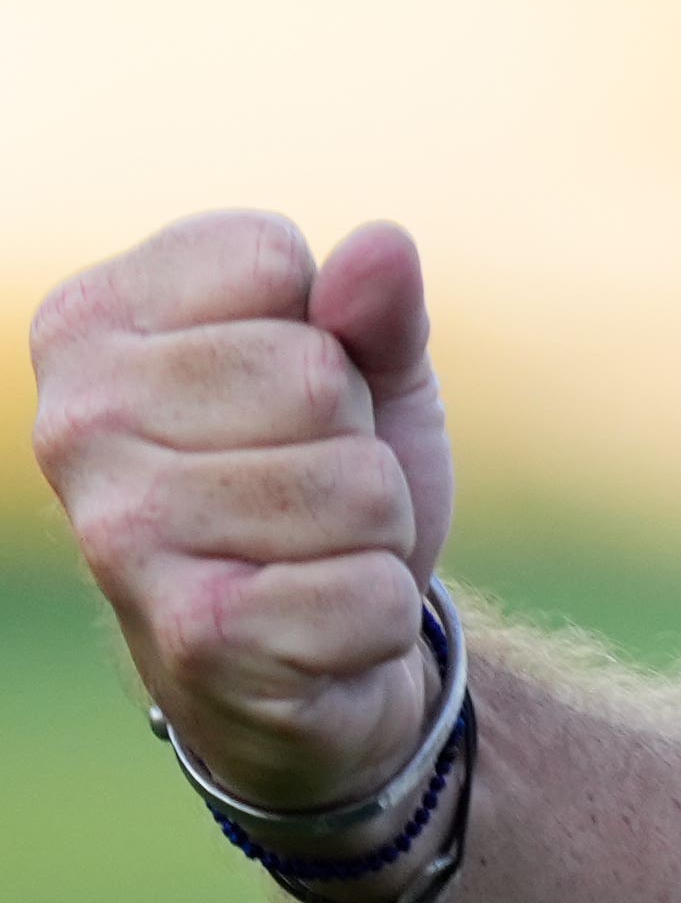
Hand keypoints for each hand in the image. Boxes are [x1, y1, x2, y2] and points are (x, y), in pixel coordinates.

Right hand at [29, 212, 452, 810]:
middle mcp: (76, 423)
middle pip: (314, 375)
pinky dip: (378, 610)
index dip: (330, 327)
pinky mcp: (189, 633)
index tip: (288, 391)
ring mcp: (121, 532)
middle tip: (310, 485)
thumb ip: (377, 306)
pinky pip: (369, 590)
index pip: (271, 260)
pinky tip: (315, 623)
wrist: (307, 656)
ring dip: (374, 526)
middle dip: (357, 434)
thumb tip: (382, 247)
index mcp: (93, 323)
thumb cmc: (322, 476)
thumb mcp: (366, 369)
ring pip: (356, 485)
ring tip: (312, 548)